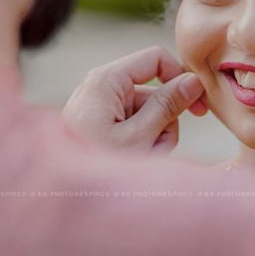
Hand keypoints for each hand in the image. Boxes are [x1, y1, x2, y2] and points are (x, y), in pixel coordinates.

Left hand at [62, 46, 206, 154]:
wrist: (56, 197)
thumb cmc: (94, 165)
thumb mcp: (139, 136)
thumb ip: (167, 106)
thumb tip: (193, 80)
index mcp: (107, 79)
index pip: (156, 58)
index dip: (180, 77)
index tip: (198, 105)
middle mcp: (102, 87)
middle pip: (154, 93)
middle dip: (164, 123)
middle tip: (156, 149)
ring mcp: (101, 107)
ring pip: (147, 114)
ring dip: (154, 138)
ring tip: (139, 161)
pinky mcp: (100, 123)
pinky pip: (133, 126)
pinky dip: (140, 144)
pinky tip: (131, 162)